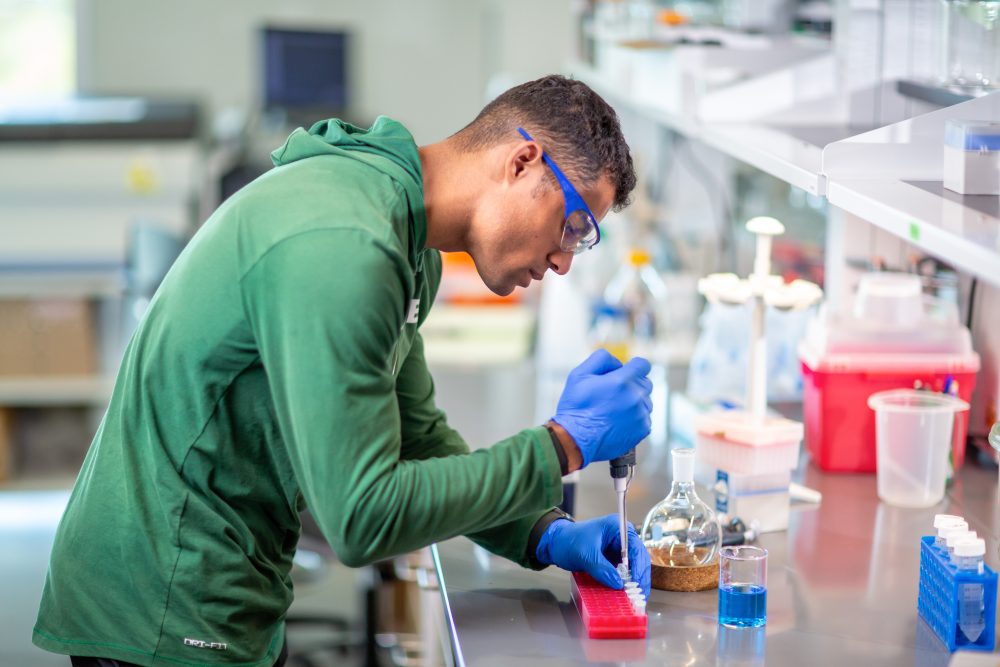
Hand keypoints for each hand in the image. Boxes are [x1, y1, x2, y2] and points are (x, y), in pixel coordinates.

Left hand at [535, 514, 650, 597]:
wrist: (555, 544)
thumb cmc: (568, 541)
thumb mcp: (585, 554)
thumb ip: (602, 569)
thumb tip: (618, 584)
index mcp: (618, 528)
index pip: (636, 549)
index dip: (640, 568)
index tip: (638, 585)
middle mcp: (622, 538)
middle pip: (638, 560)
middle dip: (639, 578)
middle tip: (639, 597)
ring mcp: (618, 550)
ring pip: (632, 568)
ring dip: (633, 583)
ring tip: (634, 600)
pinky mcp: (612, 561)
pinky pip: (622, 574)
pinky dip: (623, 584)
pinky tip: (624, 595)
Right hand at [552, 349, 652, 467]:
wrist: (575, 439)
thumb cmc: (575, 407)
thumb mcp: (579, 374)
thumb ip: (602, 359)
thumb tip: (618, 363)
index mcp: (622, 381)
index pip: (642, 365)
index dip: (633, 366)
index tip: (624, 373)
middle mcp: (636, 397)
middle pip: (645, 383)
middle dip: (631, 384)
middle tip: (613, 394)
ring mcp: (641, 415)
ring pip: (645, 401)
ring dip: (633, 402)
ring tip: (613, 410)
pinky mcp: (642, 430)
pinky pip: (644, 418)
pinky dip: (634, 418)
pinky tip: (617, 421)